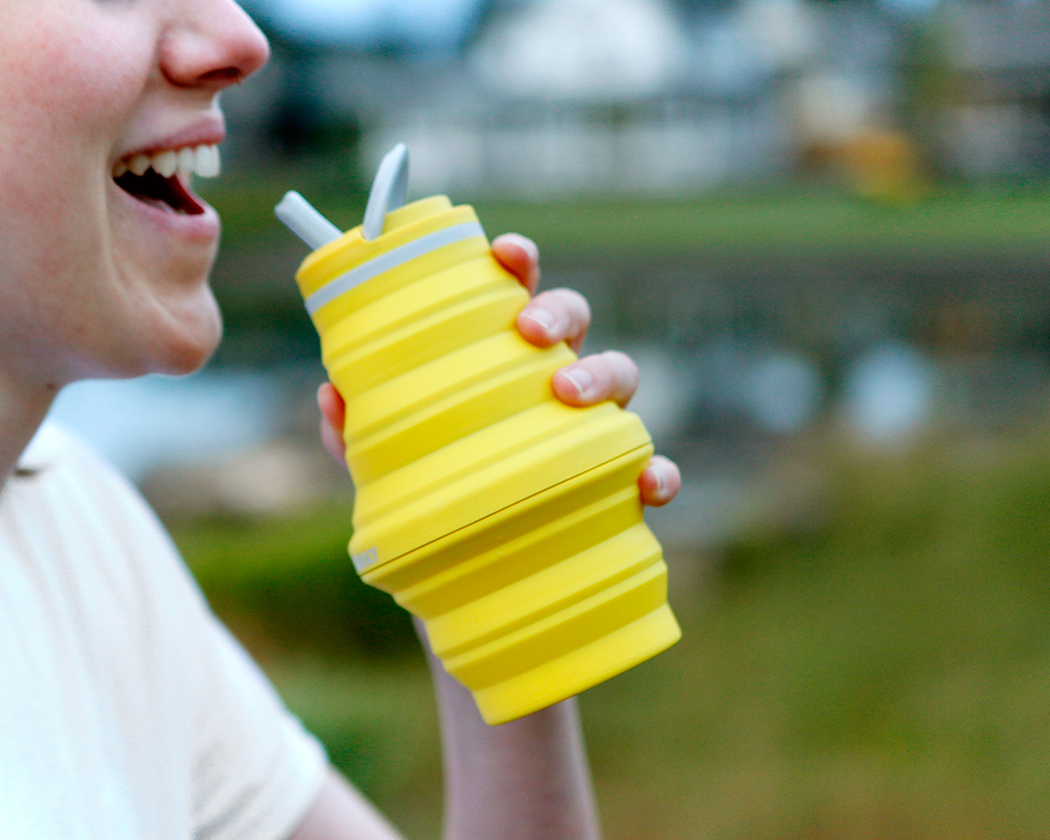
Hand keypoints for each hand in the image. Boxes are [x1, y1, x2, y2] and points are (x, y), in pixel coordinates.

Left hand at [318, 232, 680, 507]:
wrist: (472, 597)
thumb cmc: (435, 511)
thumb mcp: (387, 476)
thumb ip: (358, 437)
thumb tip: (332, 394)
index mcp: (498, 366)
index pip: (511, 297)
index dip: (516, 263)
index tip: (505, 251)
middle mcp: (549, 386)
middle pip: (574, 322)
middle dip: (558, 311)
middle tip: (529, 331)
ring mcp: (589, 433)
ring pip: (622, 376)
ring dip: (604, 372)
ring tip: (566, 393)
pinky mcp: (617, 488)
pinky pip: (653, 471)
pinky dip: (659, 472)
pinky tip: (646, 485)